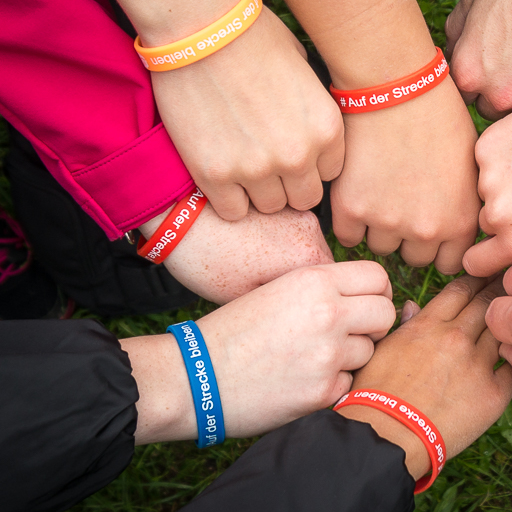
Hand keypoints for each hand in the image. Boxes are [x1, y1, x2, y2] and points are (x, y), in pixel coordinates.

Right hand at [124, 261, 395, 442]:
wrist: (195, 376)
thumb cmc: (230, 331)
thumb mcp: (276, 290)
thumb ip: (321, 289)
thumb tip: (363, 296)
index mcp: (314, 281)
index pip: (377, 276)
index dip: (374, 290)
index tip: (363, 302)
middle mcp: (328, 313)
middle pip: (385, 313)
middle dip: (372, 324)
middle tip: (349, 333)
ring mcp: (328, 354)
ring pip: (370, 351)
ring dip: (350, 356)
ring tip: (312, 358)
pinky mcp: (322, 392)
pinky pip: (349, 383)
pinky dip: (333, 384)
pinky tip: (303, 381)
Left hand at [143, 203, 332, 302]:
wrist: (176, 211)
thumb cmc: (204, 260)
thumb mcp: (243, 298)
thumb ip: (282, 304)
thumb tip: (297, 312)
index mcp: (307, 259)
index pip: (335, 290)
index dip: (316, 304)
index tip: (294, 311)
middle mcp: (311, 230)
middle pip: (324, 267)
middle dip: (305, 283)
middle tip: (272, 292)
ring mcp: (296, 210)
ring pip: (308, 246)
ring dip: (293, 260)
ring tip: (258, 267)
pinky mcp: (279, 199)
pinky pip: (293, 227)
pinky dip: (281, 240)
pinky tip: (252, 247)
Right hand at [154, 6, 343, 220]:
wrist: (200, 28)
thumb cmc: (252, 36)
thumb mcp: (302, 67)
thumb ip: (311, 109)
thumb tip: (307, 126)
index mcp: (327, 128)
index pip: (330, 173)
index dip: (310, 163)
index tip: (291, 152)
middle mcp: (298, 155)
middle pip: (304, 198)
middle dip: (288, 183)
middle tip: (265, 161)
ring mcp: (256, 169)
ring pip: (270, 207)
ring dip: (258, 191)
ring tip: (240, 163)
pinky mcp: (215, 175)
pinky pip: (233, 211)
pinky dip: (228, 198)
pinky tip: (220, 172)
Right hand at [331, 77, 480, 272]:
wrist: (395, 83)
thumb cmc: (439, 112)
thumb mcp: (472, 162)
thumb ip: (465, 202)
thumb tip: (457, 225)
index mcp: (461, 220)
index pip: (449, 263)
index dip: (439, 246)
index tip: (429, 228)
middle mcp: (425, 229)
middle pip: (413, 256)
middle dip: (408, 235)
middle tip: (401, 201)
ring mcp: (386, 221)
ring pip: (380, 246)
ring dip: (378, 226)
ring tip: (379, 189)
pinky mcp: (350, 207)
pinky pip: (347, 234)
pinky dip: (350, 218)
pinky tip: (358, 191)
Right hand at [338, 276, 511, 478]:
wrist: (386, 438)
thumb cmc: (375, 396)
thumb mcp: (382, 351)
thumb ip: (403, 325)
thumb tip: (412, 306)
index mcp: (428, 325)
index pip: (461, 289)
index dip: (476, 278)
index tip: (486, 273)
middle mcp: (456, 338)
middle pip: (487, 302)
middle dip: (500, 289)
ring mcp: (477, 365)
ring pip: (503, 332)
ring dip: (511, 323)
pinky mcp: (493, 395)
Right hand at [463, 66, 511, 276]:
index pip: (477, 262)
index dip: (485, 254)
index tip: (496, 242)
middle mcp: (499, 216)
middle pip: (485, 222)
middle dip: (503, 211)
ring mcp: (488, 179)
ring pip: (485, 186)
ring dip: (503, 179)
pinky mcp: (486, 146)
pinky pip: (487, 156)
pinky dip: (504, 151)